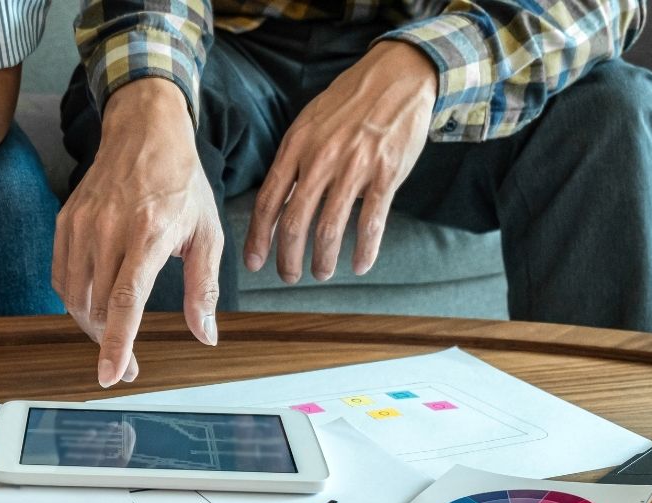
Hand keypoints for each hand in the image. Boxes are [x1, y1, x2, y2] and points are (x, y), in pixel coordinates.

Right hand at [54, 78, 223, 388]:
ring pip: (76, 298)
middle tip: (128, 363)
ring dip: (93, 326)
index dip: (117, 344)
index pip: (126, 302)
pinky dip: (75, 300)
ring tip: (112, 336)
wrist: (144, 131)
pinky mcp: (65, 222)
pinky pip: (62, 278)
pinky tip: (94, 304)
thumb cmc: (181, 182)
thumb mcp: (207, 232)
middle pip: (98, 308)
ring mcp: (82, 225)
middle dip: (111, 343)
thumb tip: (205, 335)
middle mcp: (109, 230)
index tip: (112, 375)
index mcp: (149, 234)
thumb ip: (203, 288)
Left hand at [243, 41, 437, 282]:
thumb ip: (292, 162)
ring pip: (330, 228)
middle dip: (288, 258)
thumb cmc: (348, 104)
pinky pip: (371, 222)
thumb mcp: (309, 125)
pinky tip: (360, 265)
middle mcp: (321, 159)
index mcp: (296, 147)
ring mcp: (355, 167)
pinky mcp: (387, 174)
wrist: (397, 76)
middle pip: (294, 222)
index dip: (258, 237)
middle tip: (289, 277)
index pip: (267, 201)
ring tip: (321, 273)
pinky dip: (365, 250)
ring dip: (323, 259)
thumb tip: (275, 204)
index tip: (253, 263)